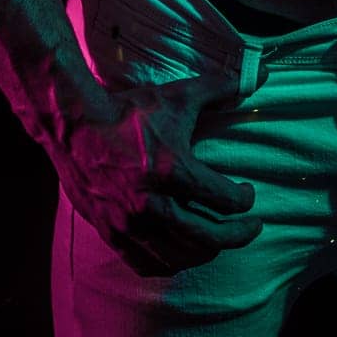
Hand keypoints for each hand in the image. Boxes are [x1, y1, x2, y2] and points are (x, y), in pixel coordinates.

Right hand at [51, 65, 268, 276]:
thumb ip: (222, 87)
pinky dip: (169, 263)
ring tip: (218, 240)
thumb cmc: (129, 110)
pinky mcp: (111, 232)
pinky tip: (180, 252)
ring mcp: (130, 223)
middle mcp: (153, 204)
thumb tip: (261, 73)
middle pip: (209, 237)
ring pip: (180, 256)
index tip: (248, 194)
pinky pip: (146, 264)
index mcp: (173, 170)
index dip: (245, 200)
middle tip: (252, 227)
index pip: (225, 199)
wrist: (75, 124)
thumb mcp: (179, 95)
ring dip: (206, 252)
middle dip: (238, 235)